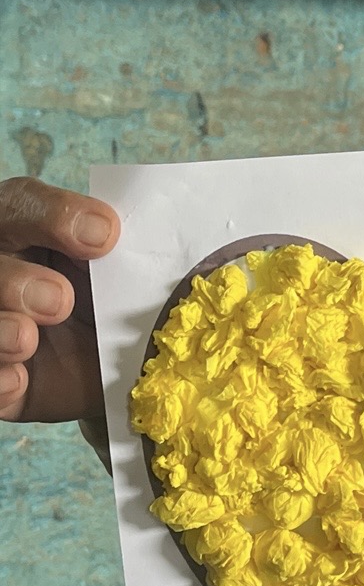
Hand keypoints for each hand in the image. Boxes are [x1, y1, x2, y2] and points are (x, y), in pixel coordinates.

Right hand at [0, 178, 119, 422]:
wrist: (123, 369)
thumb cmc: (119, 304)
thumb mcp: (129, 276)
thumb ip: (126, 253)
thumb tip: (121, 236)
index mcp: (29, 232)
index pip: (22, 205)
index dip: (54, 215)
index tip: (105, 235)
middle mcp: (3, 270)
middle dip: (14, 279)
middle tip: (60, 301)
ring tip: (26, 340)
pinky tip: (19, 381)